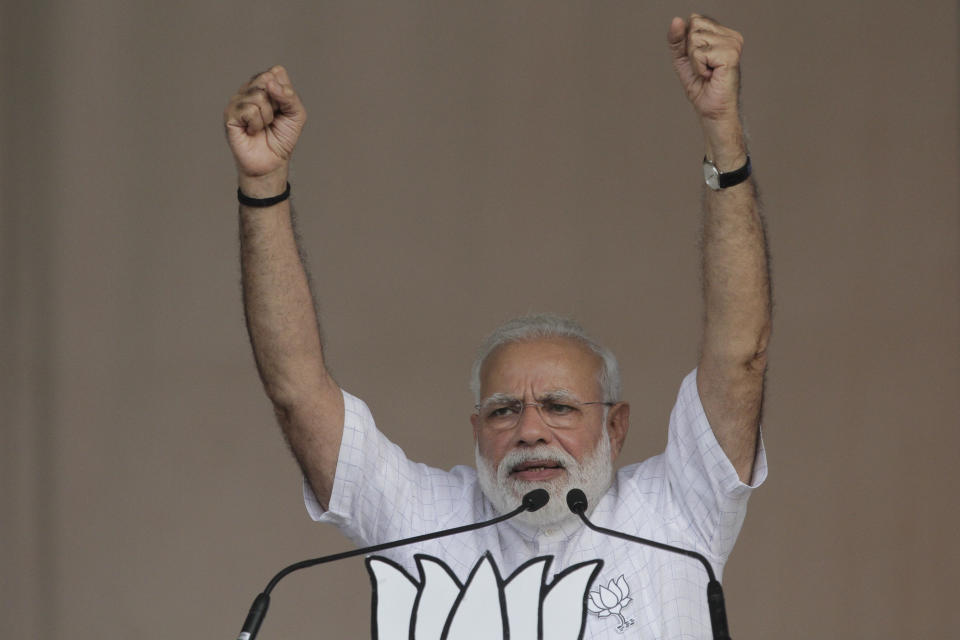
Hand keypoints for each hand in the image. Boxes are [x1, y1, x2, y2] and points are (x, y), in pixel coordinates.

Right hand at [224, 65, 306, 192]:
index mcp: (265, 85)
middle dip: (277, 103)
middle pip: (266, 79)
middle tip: (273, 118)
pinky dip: (257, 124)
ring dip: (267, 116)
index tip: (283, 109)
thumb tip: (271, 84)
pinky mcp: (230, 114)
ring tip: (263, 126)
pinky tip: (252, 131)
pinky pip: (249, 110)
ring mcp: (238, 100)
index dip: (285, 92)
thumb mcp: (296, 115)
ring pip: (258, 95)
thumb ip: (290, 96)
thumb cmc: (283, 137)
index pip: (277, 72)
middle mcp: (249, 89)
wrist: (273, 162)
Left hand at [668, 15, 742, 124]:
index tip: (698, 60)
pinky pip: (699, 52)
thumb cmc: (700, 86)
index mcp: (723, 33)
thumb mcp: (683, 58)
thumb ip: (677, 39)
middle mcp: (731, 36)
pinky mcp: (731, 54)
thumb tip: (676, 19)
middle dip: (690, 50)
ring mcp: (733, 43)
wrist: (711, 110)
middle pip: (694, 26)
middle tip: (703, 67)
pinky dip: (698, 67)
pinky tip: (710, 75)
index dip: (687, 42)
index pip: (694, 20)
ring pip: (695, 39)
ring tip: (707, 72)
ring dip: (695, 61)